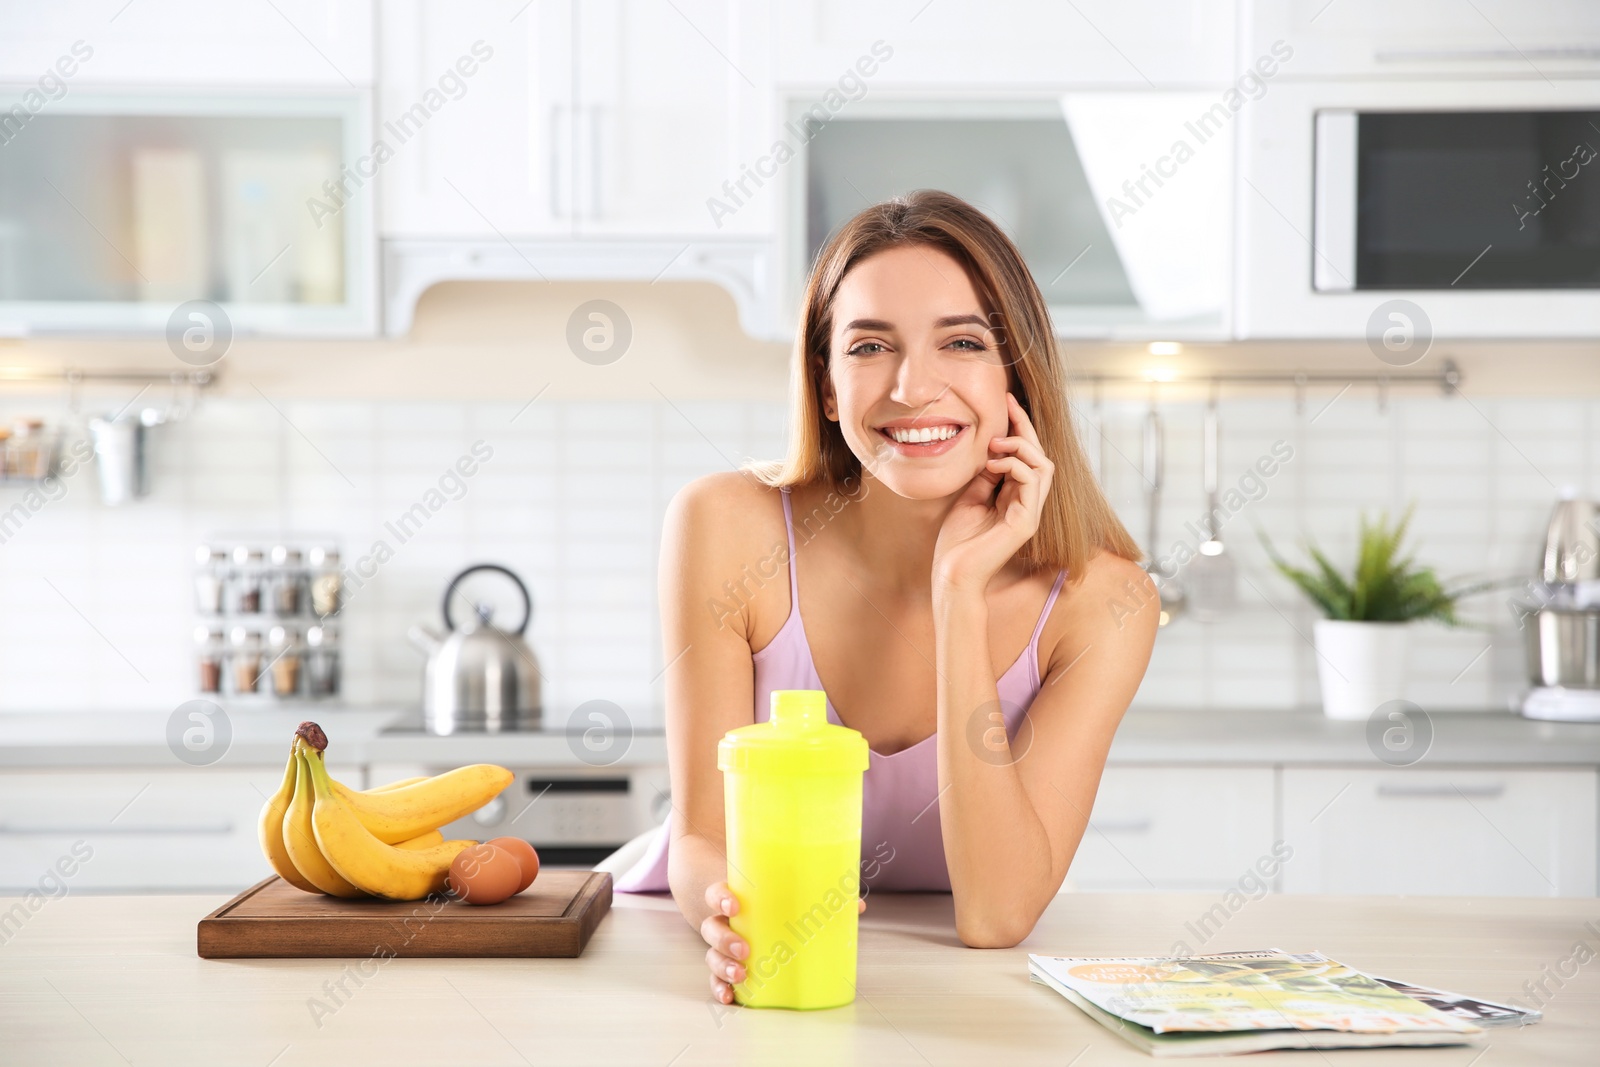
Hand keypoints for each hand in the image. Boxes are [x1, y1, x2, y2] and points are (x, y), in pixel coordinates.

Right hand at [702, 880, 866, 1004]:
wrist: (747, 909)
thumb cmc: (770, 901)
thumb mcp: (789, 895)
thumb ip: (820, 897)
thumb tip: (856, 905)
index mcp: (736, 899)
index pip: (717, 894)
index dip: (721, 898)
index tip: (735, 905)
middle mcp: (724, 921)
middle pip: (713, 928)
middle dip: (726, 940)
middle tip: (745, 949)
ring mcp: (723, 946)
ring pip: (712, 955)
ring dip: (723, 965)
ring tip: (742, 975)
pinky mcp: (727, 966)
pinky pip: (717, 979)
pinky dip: (720, 988)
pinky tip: (730, 998)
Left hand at [933, 392, 1054, 592]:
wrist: (952, 574)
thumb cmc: (957, 542)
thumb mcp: (969, 497)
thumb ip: (984, 476)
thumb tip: (991, 451)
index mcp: (1014, 497)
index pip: (1026, 456)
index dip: (1019, 427)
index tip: (1006, 401)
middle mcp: (1027, 503)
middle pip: (1040, 456)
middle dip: (1025, 426)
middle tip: (1008, 405)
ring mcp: (1030, 513)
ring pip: (1043, 466)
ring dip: (1021, 446)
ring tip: (995, 443)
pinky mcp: (1026, 522)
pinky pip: (1032, 481)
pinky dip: (1014, 465)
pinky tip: (992, 465)